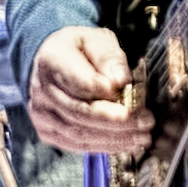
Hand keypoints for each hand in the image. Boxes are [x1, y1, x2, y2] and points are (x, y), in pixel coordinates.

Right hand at [26, 26, 152, 154]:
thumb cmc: (78, 49)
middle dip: (117, 122)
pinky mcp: (46, 131)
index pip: (81, 85)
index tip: (135, 102)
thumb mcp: (97, 40)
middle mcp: (42, 91)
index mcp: (51, 61)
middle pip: (80, 113)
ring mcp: (41, 114)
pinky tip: (125, 144)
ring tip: (141, 137)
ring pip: (78, 133)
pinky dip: (102, 146)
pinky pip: (75, 144)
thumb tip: (121, 81)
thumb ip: (109, 58)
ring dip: (113, 138)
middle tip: (146, 122)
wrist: (49, 61)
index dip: (109, 96)